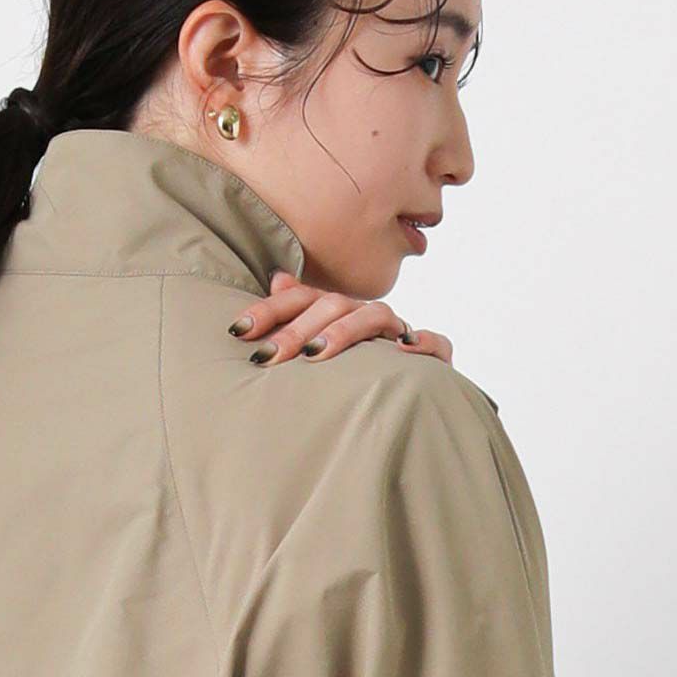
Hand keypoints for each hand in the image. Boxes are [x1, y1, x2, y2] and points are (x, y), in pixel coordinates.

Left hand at [229, 268, 453, 365]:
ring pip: (376, 317)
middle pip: (332, 306)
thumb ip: (296, 316)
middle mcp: (366, 318)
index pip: (301, 300)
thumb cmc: (355, 376)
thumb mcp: (319, 350)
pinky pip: (437, 345)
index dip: (270, 311)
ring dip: (345, 332)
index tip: (238, 330)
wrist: (413, 399)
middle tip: (268, 357)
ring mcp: (400, 335)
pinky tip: (403, 350)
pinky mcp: (435, 359)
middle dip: (297, 330)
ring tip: (316, 354)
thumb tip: (277, 278)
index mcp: (337, 314)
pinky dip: (424, 343)